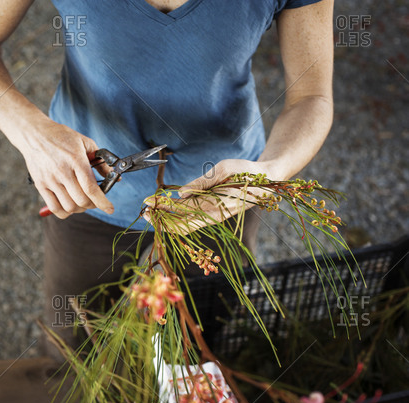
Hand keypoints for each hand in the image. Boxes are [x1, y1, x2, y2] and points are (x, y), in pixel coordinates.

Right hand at [20, 118, 113, 218]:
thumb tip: (115, 178)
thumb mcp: (85, 143)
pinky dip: (65, 212)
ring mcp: (50, 180)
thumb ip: (101, 162)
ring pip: (69, 207)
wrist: (34, 134)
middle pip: (81, 200)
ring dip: (79, 209)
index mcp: (76, 160)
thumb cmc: (61, 137)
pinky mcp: (40, 185)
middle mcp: (62, 171)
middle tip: (95, 201)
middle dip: (93, 205)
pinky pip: (54, 207)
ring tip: (82, 202)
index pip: (91, 188)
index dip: (103, 202)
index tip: (110, 209)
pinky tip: (69, 206)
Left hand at [143, 159, 274, 233]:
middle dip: (160, 217)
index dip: (162, 208)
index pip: (182, 212)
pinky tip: (167, 209)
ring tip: (151, 209)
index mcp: (215, 206)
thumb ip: (202, 183)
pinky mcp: (214, 214)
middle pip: (180, 223)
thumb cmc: (246, 172)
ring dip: (167, 218)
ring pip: (185, 224)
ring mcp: (214, 217)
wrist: (266, 180)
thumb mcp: (224, 169)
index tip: (147, 202)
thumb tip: (180, 194)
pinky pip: (193, 220)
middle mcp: (213, 215)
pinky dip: (177, 217)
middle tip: (144, 209)